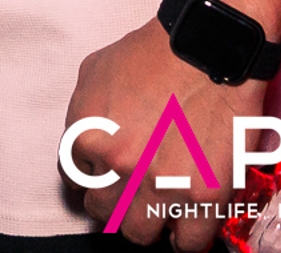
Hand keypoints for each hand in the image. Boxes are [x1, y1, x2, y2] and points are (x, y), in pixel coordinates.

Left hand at [65, 19, 267, 247]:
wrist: (206, 47)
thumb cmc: (154, 53)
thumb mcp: (93, 72)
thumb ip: (80, 114)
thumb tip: (82, 148)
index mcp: (88, 136)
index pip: (74, 178)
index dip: (91, 174)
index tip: (103, 174)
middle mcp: (120, 167)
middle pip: (103, 211)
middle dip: (113, 201)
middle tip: (128, 191)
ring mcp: (162, 185)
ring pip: (140, 234)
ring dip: (145, 221)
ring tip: (155, 208)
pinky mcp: (204, 197)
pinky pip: (187, 243)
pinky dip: (185, 236)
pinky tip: (185, 221)